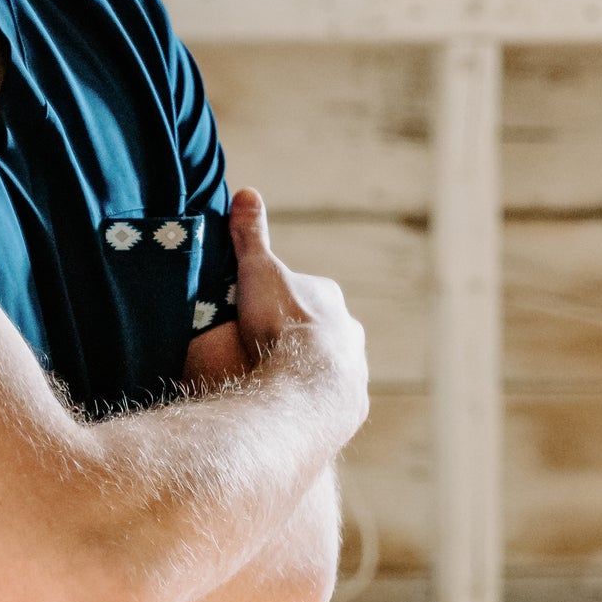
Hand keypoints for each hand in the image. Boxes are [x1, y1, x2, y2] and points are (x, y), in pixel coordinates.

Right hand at [228, 187, 368, 438]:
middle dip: (297, 338)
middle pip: (321, 330)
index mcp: (328, 298)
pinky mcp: (350, 407)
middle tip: (261, 350)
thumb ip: (251, 236)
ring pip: (329, 366)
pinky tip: (288, 409)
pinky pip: (328, 401)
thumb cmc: (281, 323)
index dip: (279, 300)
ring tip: (272, 384)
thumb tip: (247, 192)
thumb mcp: (258, 271)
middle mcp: (351, 333)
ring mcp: (354, 372)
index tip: (254, 313)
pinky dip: (311, 402)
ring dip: (307, 372)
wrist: (306, 386)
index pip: (304, 292)